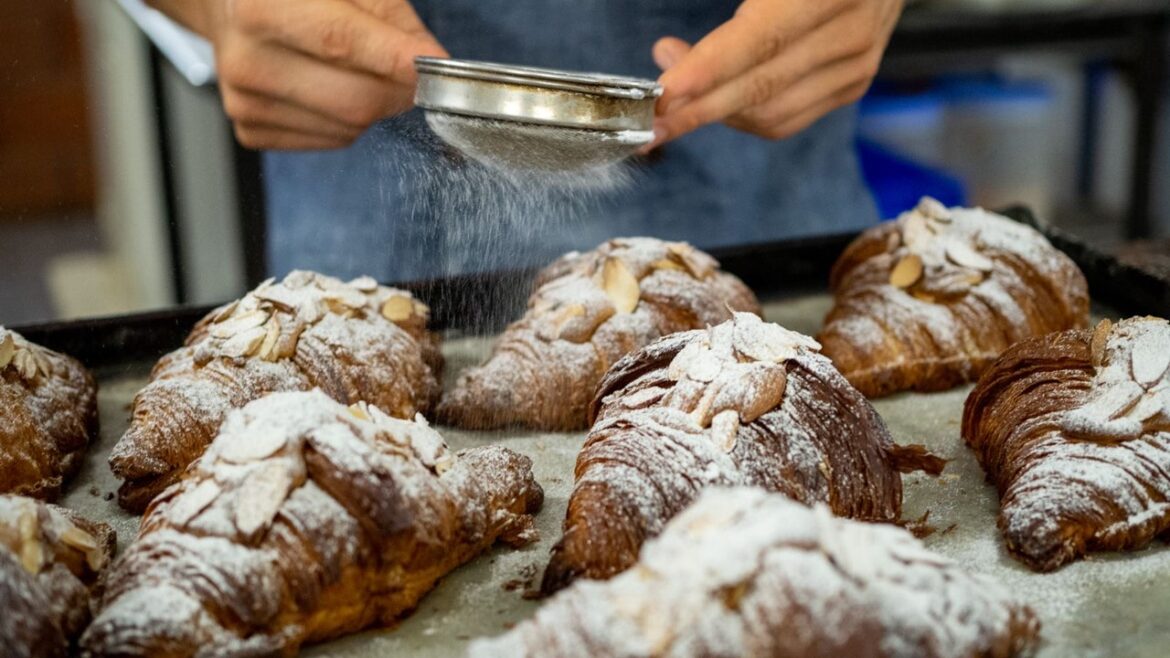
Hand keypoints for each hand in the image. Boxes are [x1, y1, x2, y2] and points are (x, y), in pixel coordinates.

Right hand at [147, 0, 446, 149]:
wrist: (232, 7)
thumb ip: (391, 18)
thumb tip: (429, 61)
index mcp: (262, 8)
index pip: (340, 41)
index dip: (392, 57)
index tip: (431, 64)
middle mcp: (246, 59)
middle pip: (354, 101)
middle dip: (398, 90)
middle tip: (410, 72)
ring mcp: (245, 101)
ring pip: (349, 128)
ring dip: (374, 105)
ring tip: (359, 70)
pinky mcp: (251, 131)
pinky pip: (331, 140)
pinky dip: (348, 121)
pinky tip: (329, 87)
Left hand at [648, 0, 902, 147]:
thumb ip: (731, 9)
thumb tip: (665, 53)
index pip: (760, 41)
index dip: (708, 71)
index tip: (664, 95)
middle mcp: (853, 29)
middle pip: (762, 87)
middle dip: (697, 110)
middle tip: (647, 120)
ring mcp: (858, 62)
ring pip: (770, 113)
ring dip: (714, 111)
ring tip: (674, 93)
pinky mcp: (853, 84)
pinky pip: (785, 119)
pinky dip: (741, 116)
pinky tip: (712, 96)